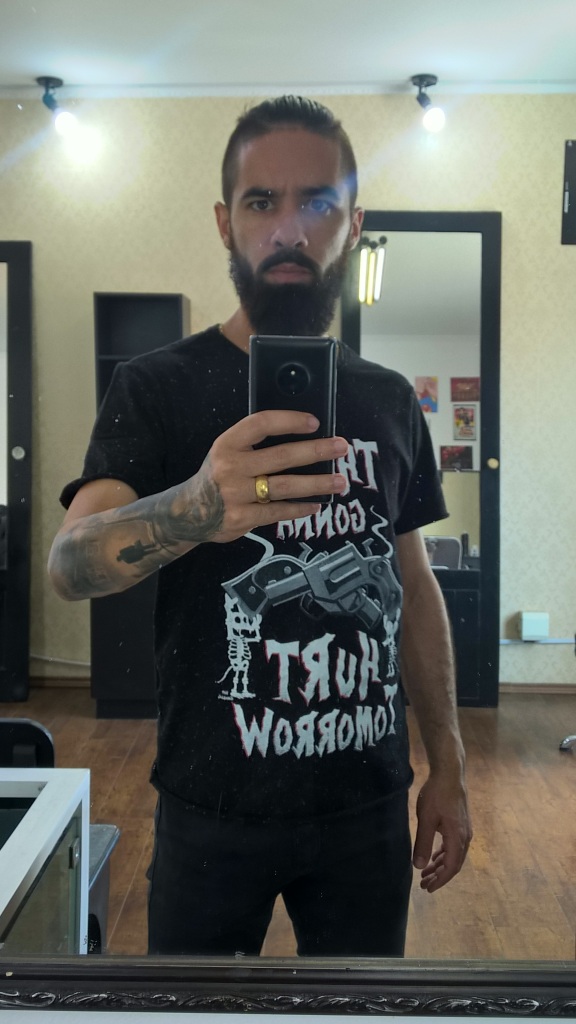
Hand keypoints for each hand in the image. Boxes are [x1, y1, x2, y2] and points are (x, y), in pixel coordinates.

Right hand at [171, 410, 348, 544]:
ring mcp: (236, 494)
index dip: (289, 420)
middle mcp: (230, 467)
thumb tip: (302, 438)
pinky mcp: (242, 518)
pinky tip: (316, 504)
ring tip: (340, 481)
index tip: (315, 422)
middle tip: (341, 447)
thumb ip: (255, 445)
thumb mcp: (227, 452)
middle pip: (281, 456)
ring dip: (317, 483)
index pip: (261, 423)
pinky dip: (300, 508)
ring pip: (285, 486)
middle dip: (316, 451)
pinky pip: (278, 511)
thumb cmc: (218, 477)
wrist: (188, 512)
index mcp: (227, 444)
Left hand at [412, 772, 471, 892]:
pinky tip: (435, 856)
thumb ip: (423, 843)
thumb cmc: (437, 795)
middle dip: (439, 876)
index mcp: (457, 838)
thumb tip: (419, 866)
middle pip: (454, 864)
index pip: (451, 867)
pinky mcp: (461, 823)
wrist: (450, 774)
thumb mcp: (426, 819)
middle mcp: (465, 837)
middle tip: (424, 884)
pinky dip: (444, 854)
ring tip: (426, 873)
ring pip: (454, 855)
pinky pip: (454, 845)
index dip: (440, 880)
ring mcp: (465, 830)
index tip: (428, 889)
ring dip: (441, 865)